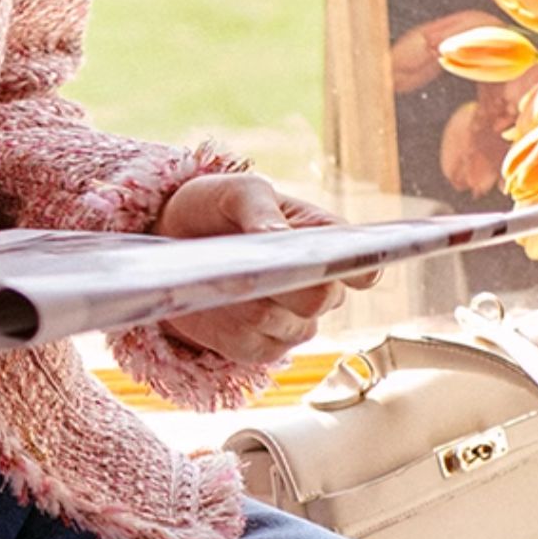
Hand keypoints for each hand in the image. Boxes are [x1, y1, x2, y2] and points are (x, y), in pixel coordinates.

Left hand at [153, 172, 381, 369]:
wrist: (174, 235)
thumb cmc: (218, 207)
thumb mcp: (238, 191)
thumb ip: (261, 210)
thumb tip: (277, 236)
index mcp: (327, 242)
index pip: (363, 265)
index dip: (357, 270)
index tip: (335, 265)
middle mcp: (320, 286)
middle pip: (321, 300)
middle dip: (286, 284)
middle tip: (251, 265)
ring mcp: (294, 321)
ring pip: (286, 326)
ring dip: (249, 303)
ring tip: (220, 276)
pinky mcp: (260, 347)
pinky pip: (254, 346)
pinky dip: (229, 327)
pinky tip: (212, 303)